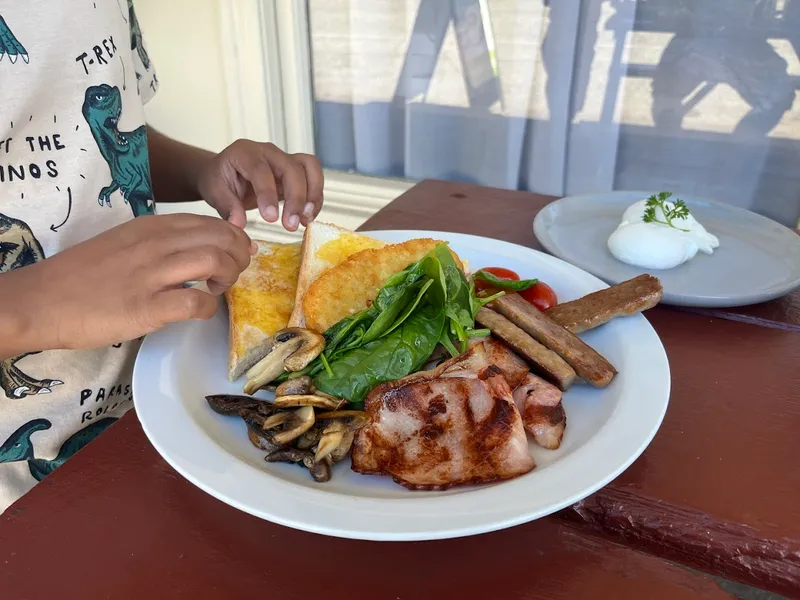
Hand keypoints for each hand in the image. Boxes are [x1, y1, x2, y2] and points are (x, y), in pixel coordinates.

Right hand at [1, 214, 253, 355]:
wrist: (41, 300)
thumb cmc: (83, 275)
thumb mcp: (125, 244)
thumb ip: (161, 243)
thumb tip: (200, 251)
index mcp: (152, 227)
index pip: (211, 222)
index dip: (234, 238)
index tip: (236, 253)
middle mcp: (155, 244)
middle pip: (221, 238)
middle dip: (239, 255)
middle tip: (233, 274)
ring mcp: (151, 274)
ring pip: (215, 261)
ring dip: (228, 277)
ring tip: (217, 290)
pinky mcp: (147, 307)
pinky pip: (196, 302)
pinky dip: (209, 308)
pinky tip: (200, 311)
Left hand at [197, 140, 323, 231]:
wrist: (226, 172)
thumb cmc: (219, 179)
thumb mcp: (214, 192)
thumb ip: (227, 206)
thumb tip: (238, 225)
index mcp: (245, 153)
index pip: (261, 170)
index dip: (268, 194)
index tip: (270, 219)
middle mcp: (269, 152)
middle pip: (291, 168)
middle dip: (295, 198)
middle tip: (290, 225)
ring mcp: (285, 159)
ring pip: (310, 167)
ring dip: (312, 195)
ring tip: (305, 220)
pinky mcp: (296, 170)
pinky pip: (314, 178)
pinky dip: (315, 198)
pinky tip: (307, 218)